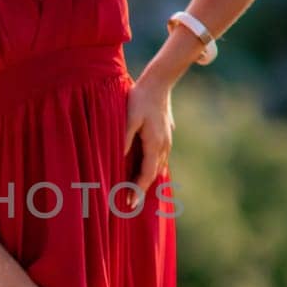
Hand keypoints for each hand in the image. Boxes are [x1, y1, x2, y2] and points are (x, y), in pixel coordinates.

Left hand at [123, 77, 174, 207]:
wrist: (159, 82)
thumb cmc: (140, 98)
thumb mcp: (129, 117)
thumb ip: (125, 138)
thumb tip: (119, 157)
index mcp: (154, 144)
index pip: (146, 174)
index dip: (138, 190)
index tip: (130, 203)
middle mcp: (163, 146)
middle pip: (153, 174)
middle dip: (143, 189)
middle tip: (130, 202)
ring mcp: (167, 141)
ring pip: (158, 168)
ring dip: (148, 180)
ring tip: (136, 191)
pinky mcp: (166, 136)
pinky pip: (160, 159)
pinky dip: (152, 169)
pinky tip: (145, 171)